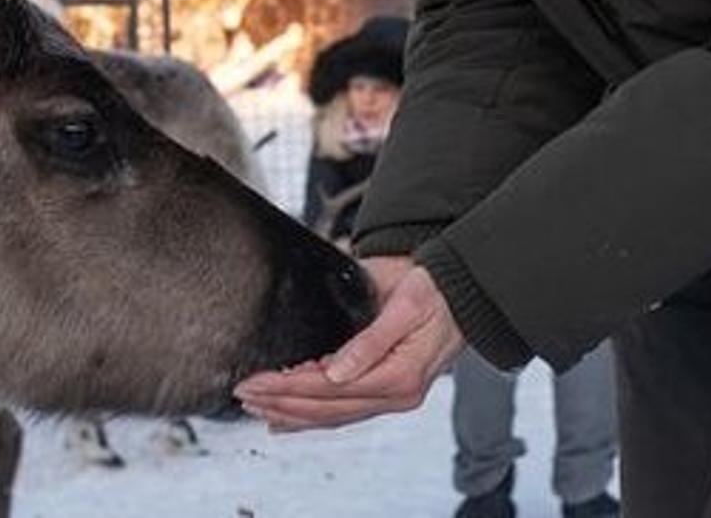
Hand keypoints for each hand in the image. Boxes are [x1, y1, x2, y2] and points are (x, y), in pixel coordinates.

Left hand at [234, 258, 465, 430]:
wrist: (465, 292)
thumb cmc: (437, 291)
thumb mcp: (406, 307)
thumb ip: (370, 341)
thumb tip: (334, 373)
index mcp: (400, 376)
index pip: (331, 390)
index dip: (289, 388)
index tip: (257, 381)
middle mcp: (396, 395)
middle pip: (327, 408)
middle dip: (281, 403)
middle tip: (244, 393)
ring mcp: (393, 397)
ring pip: (333, 416)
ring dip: (292, 414)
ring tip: (257, 409)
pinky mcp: (389, 391)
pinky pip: (344, 412)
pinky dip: (313, 416)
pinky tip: (287, 420)